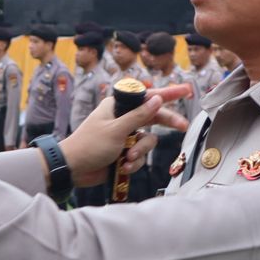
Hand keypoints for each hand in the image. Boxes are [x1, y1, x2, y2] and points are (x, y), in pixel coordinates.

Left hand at [59, 86, 191, 186]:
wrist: (73, 169)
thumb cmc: (89, 145)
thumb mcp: (116, 130)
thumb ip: (139, 116)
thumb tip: (157, 100)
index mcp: (118, 106)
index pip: (148, 96)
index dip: (168, 93)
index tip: (185, 90)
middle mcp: (123, 118)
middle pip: (153, 117)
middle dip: (165, 125)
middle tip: (182, 127)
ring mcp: (125, 136)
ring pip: (147, 140)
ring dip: (140, 151)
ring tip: (128, 158)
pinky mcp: (125, 152)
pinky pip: (140, 155)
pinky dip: (134, 162)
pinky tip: (123, 167)